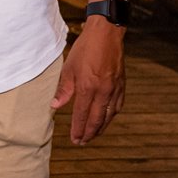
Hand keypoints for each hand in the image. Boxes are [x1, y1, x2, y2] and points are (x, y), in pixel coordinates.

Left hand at [51, 19, 125, 144]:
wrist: (106, 34)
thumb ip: (63, 89)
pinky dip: (111, 116)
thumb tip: (55, 106)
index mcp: (88, 87)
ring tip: (93, 135)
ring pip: (109, 115)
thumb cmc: (84, 49)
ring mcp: (114, 89)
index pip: (82, 115)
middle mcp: (103, 91)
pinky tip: (107, 119)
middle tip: (82, 142)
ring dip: (101, 127)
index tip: (75, 139)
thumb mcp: (68, 68)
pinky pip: (118, 106)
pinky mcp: (122, 85)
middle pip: (97, 119)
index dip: (78, 129)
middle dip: (89, 133)